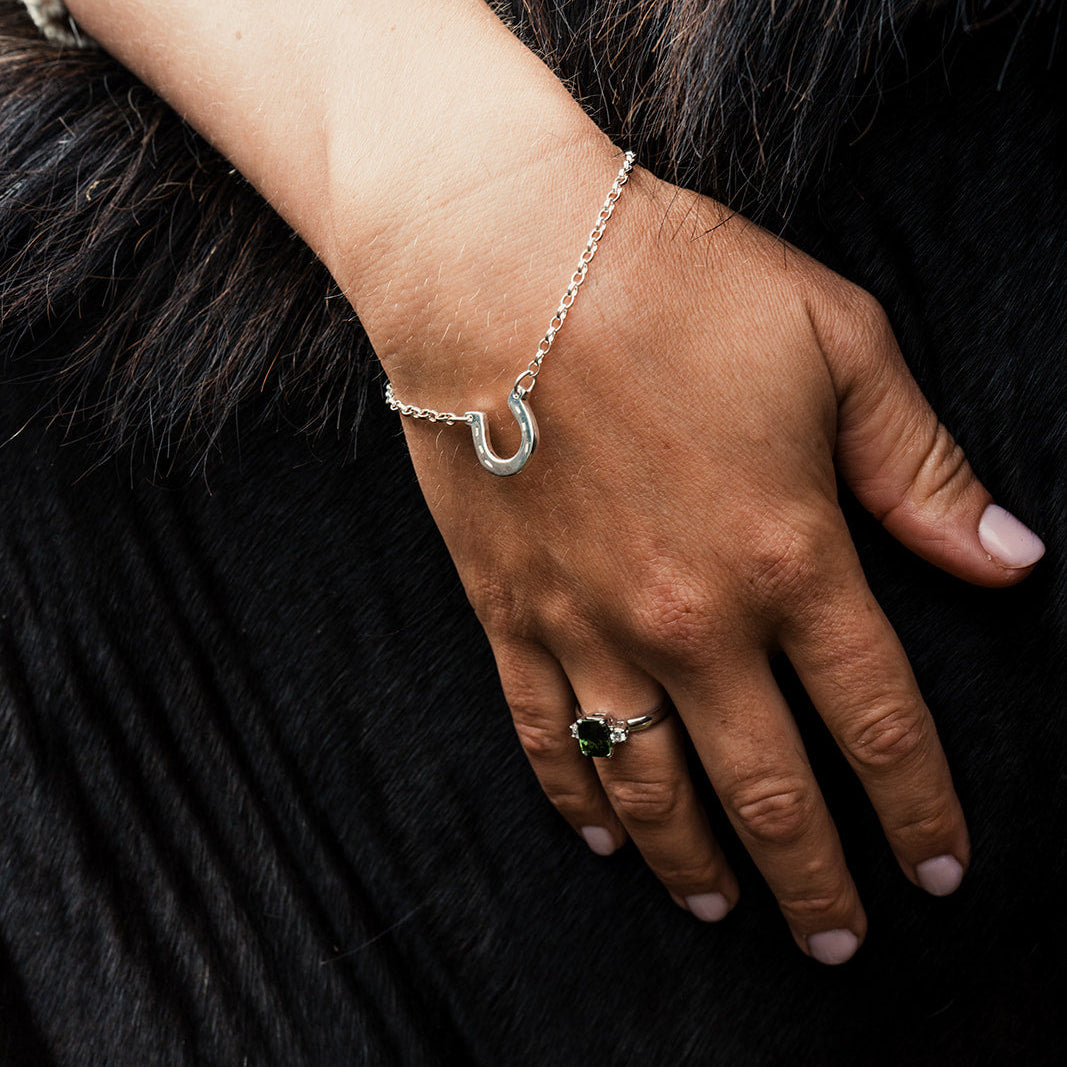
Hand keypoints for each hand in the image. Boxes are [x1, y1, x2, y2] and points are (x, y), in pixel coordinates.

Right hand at [363, 155, 1043, 963]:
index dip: (919, 809)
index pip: (878, 721)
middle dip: (817, 878)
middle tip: (841, 936)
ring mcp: (592, 627)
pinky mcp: (510, 613)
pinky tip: (608, 841)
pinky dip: (579, 802)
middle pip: (771, 790)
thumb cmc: (674, 285)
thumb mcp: (837, 344)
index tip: (939, 872)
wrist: (504, 266)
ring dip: (701, 864)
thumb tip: (1009, 560)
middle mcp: (694, 619)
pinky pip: (545, 737)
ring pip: (653, 788)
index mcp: (790, 556)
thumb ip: (923, 468)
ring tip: (728, 911)